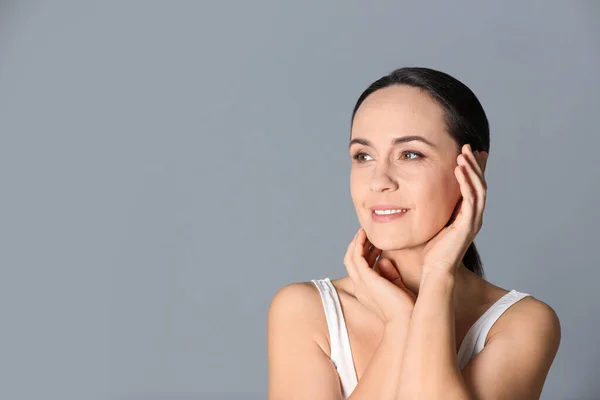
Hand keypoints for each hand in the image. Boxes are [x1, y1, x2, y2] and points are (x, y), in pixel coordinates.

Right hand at [344, 228, 415, 323]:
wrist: (406, 320)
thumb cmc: (406, 308)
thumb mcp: (397, 288)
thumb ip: (390, 275)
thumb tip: (384, 260)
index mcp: (366, 291)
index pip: (358, 268)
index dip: (362, 253)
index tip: (372, 243)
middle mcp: (360, 286)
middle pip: (350, 260)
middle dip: (357, 245)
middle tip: (366, 233)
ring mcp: (361, 283)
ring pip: (351, 256)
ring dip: (356, 242)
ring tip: (365, 231)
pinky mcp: (366, 278)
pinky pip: (356, 256)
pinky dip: (359, 243)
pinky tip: (365, 235)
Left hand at [421, 144, 487, 276]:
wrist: (434, 272)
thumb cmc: (429, 251)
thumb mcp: (430, 222)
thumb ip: (431, 208)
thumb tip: (415, 194)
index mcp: (466, 215)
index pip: (473, 187)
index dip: (473, 169)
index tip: (469, 152)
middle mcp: (473, 217)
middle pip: (480, 184)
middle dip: (475, 164)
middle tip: (468, 146)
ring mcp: (472, 221)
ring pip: (478, 188)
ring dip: (472, 169)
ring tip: (464, 153)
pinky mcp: (467, 226)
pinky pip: (470, 199)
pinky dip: (466, 183)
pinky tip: (459, 169)